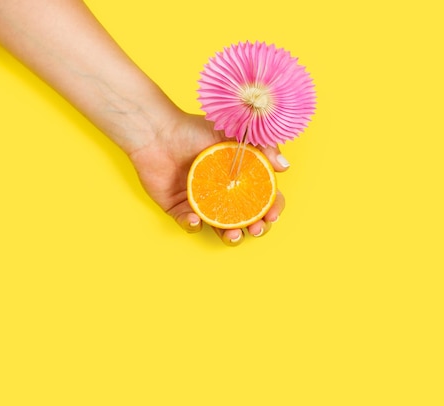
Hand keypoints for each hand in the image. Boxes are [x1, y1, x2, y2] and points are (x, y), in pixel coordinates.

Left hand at [128, 112, 286, 245]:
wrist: (158, 131)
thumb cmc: (195, 129)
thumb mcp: (236, 134)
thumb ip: (263, 148)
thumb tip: (285, 167)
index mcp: (239, 178)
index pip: (262, 198)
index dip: (271, 208)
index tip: (272, 213)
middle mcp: (223, 193)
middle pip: (245, 219)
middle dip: (255, 229)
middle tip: (256, 229)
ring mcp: (201, 203)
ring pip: (220, 228)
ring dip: (230, 237)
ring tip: (232, 236)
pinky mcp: (178, 208)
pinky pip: (188, 224)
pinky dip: (193, 225)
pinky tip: (196, 219)